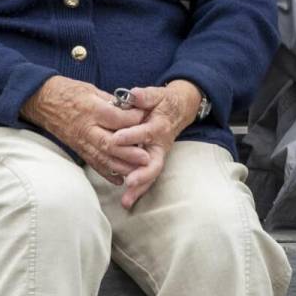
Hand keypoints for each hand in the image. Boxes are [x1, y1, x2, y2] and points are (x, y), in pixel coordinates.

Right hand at [19, 77, 150, 183]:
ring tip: (138, 172)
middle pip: (109, 143)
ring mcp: (80, 141)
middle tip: (146, 157)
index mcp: (91, 109)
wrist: (42, 101)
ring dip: (120, 166)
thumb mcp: (91, 89)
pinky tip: (120, 179)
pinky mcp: (78, 150)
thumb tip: (132, 109)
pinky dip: (107, 173)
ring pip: (102, 158)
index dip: (133, 119)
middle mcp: (86, 128)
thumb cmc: (68, 92)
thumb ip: (111, 101)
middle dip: (128, 152)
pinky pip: (93, 164)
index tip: (146, 118)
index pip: (116, 118)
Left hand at [108, 81, 201, 208]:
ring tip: (126, 200)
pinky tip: (126, 201)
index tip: (116, 138)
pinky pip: (147, 177)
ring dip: (139, 188)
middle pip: (154, 162)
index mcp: (159, 126)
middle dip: (142, 174)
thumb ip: (144, 96)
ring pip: (151, 174)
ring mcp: (157, 155)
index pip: (145, 132)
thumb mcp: (156, 94)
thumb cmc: (163, 102)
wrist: (179, 110)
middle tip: (130, 181)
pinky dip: (138, 190)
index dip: (131, 135)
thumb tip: (133, 94)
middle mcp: (160, 144)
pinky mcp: (153, 161)